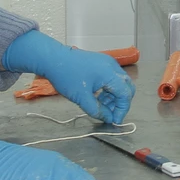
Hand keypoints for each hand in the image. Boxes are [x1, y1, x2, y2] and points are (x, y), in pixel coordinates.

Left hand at [3, 31, 134, 122]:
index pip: (125, 94)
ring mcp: (107, 62)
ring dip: (113, 96)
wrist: (53, 59)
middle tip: (109, 114)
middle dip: (120, 103)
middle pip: (126, 87)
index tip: (114, 121)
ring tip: (100, 105)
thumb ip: (97, 110)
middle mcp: (112, 66)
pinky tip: (97, 96)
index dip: (122, 109)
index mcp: (110, 73)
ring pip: (119, 83)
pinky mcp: (101, 62)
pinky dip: (108, 89)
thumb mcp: (81, 98)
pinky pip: (111, 78)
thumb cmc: (66, 76)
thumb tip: (108, 119)